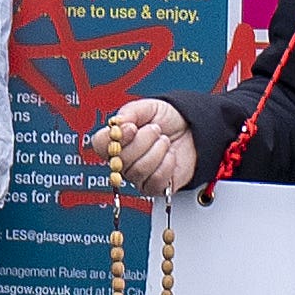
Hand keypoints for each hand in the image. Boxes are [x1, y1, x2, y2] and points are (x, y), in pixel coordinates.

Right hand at [78, 98, 196, 195]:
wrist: (194, 129)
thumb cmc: (169, 120)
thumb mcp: (149, 107)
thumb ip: (130, 112)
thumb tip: (117, 123)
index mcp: (118, 139)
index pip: (100, 144)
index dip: (114, 138)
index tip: (132, 127)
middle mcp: (124, 159)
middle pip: (120, 159)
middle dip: (144, 140)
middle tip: (155, 130)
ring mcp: (138, 175)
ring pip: (138, 170)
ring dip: (157, 151)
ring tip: (165, 141)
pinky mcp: (154, 187)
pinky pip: (155, 180)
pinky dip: (167, 164)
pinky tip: (170, 156)